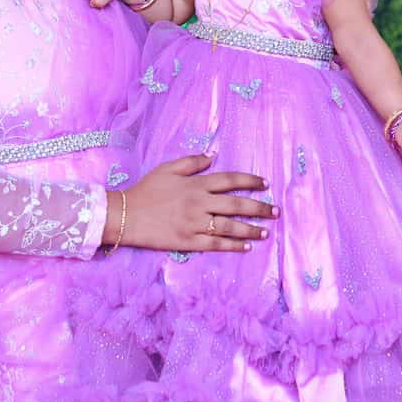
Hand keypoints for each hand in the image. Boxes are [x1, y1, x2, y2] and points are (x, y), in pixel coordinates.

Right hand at [114, 154, 277, 251]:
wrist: (125, 215)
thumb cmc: (146, 190)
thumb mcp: (167, 168)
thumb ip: (192, 162)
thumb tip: (213, 155)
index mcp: (196, 184)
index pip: (231, 180)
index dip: (251, 182)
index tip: (265, 184)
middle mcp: (200, 203)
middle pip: (237, 205)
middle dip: (260, 208)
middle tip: (276, 212)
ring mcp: (195, 224)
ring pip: (230, 227)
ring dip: (250, 229)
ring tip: (265, 232)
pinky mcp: (188, 241)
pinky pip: (216, 244)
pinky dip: (232, 245)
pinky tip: (246, 246)